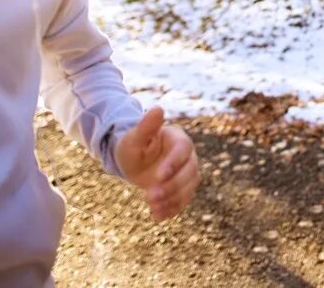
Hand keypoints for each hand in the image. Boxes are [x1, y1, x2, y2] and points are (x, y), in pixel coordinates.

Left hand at [115, 106, 200, 220]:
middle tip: (150, 196)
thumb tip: (158, 108)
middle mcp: (188, 156)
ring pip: (188, 188)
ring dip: (172, 199)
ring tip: (152, 207)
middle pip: (190, 172)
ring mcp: (187, 173)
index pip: (183, 150)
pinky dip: (171, 209)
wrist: (134, 161)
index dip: (173, 163)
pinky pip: (183, 201)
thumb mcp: (134, 137)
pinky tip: (156, 215)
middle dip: (172, 185)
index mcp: (179, 139)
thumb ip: (146, 126)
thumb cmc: (133, 146)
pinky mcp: (183, 189)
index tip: (158, 177)